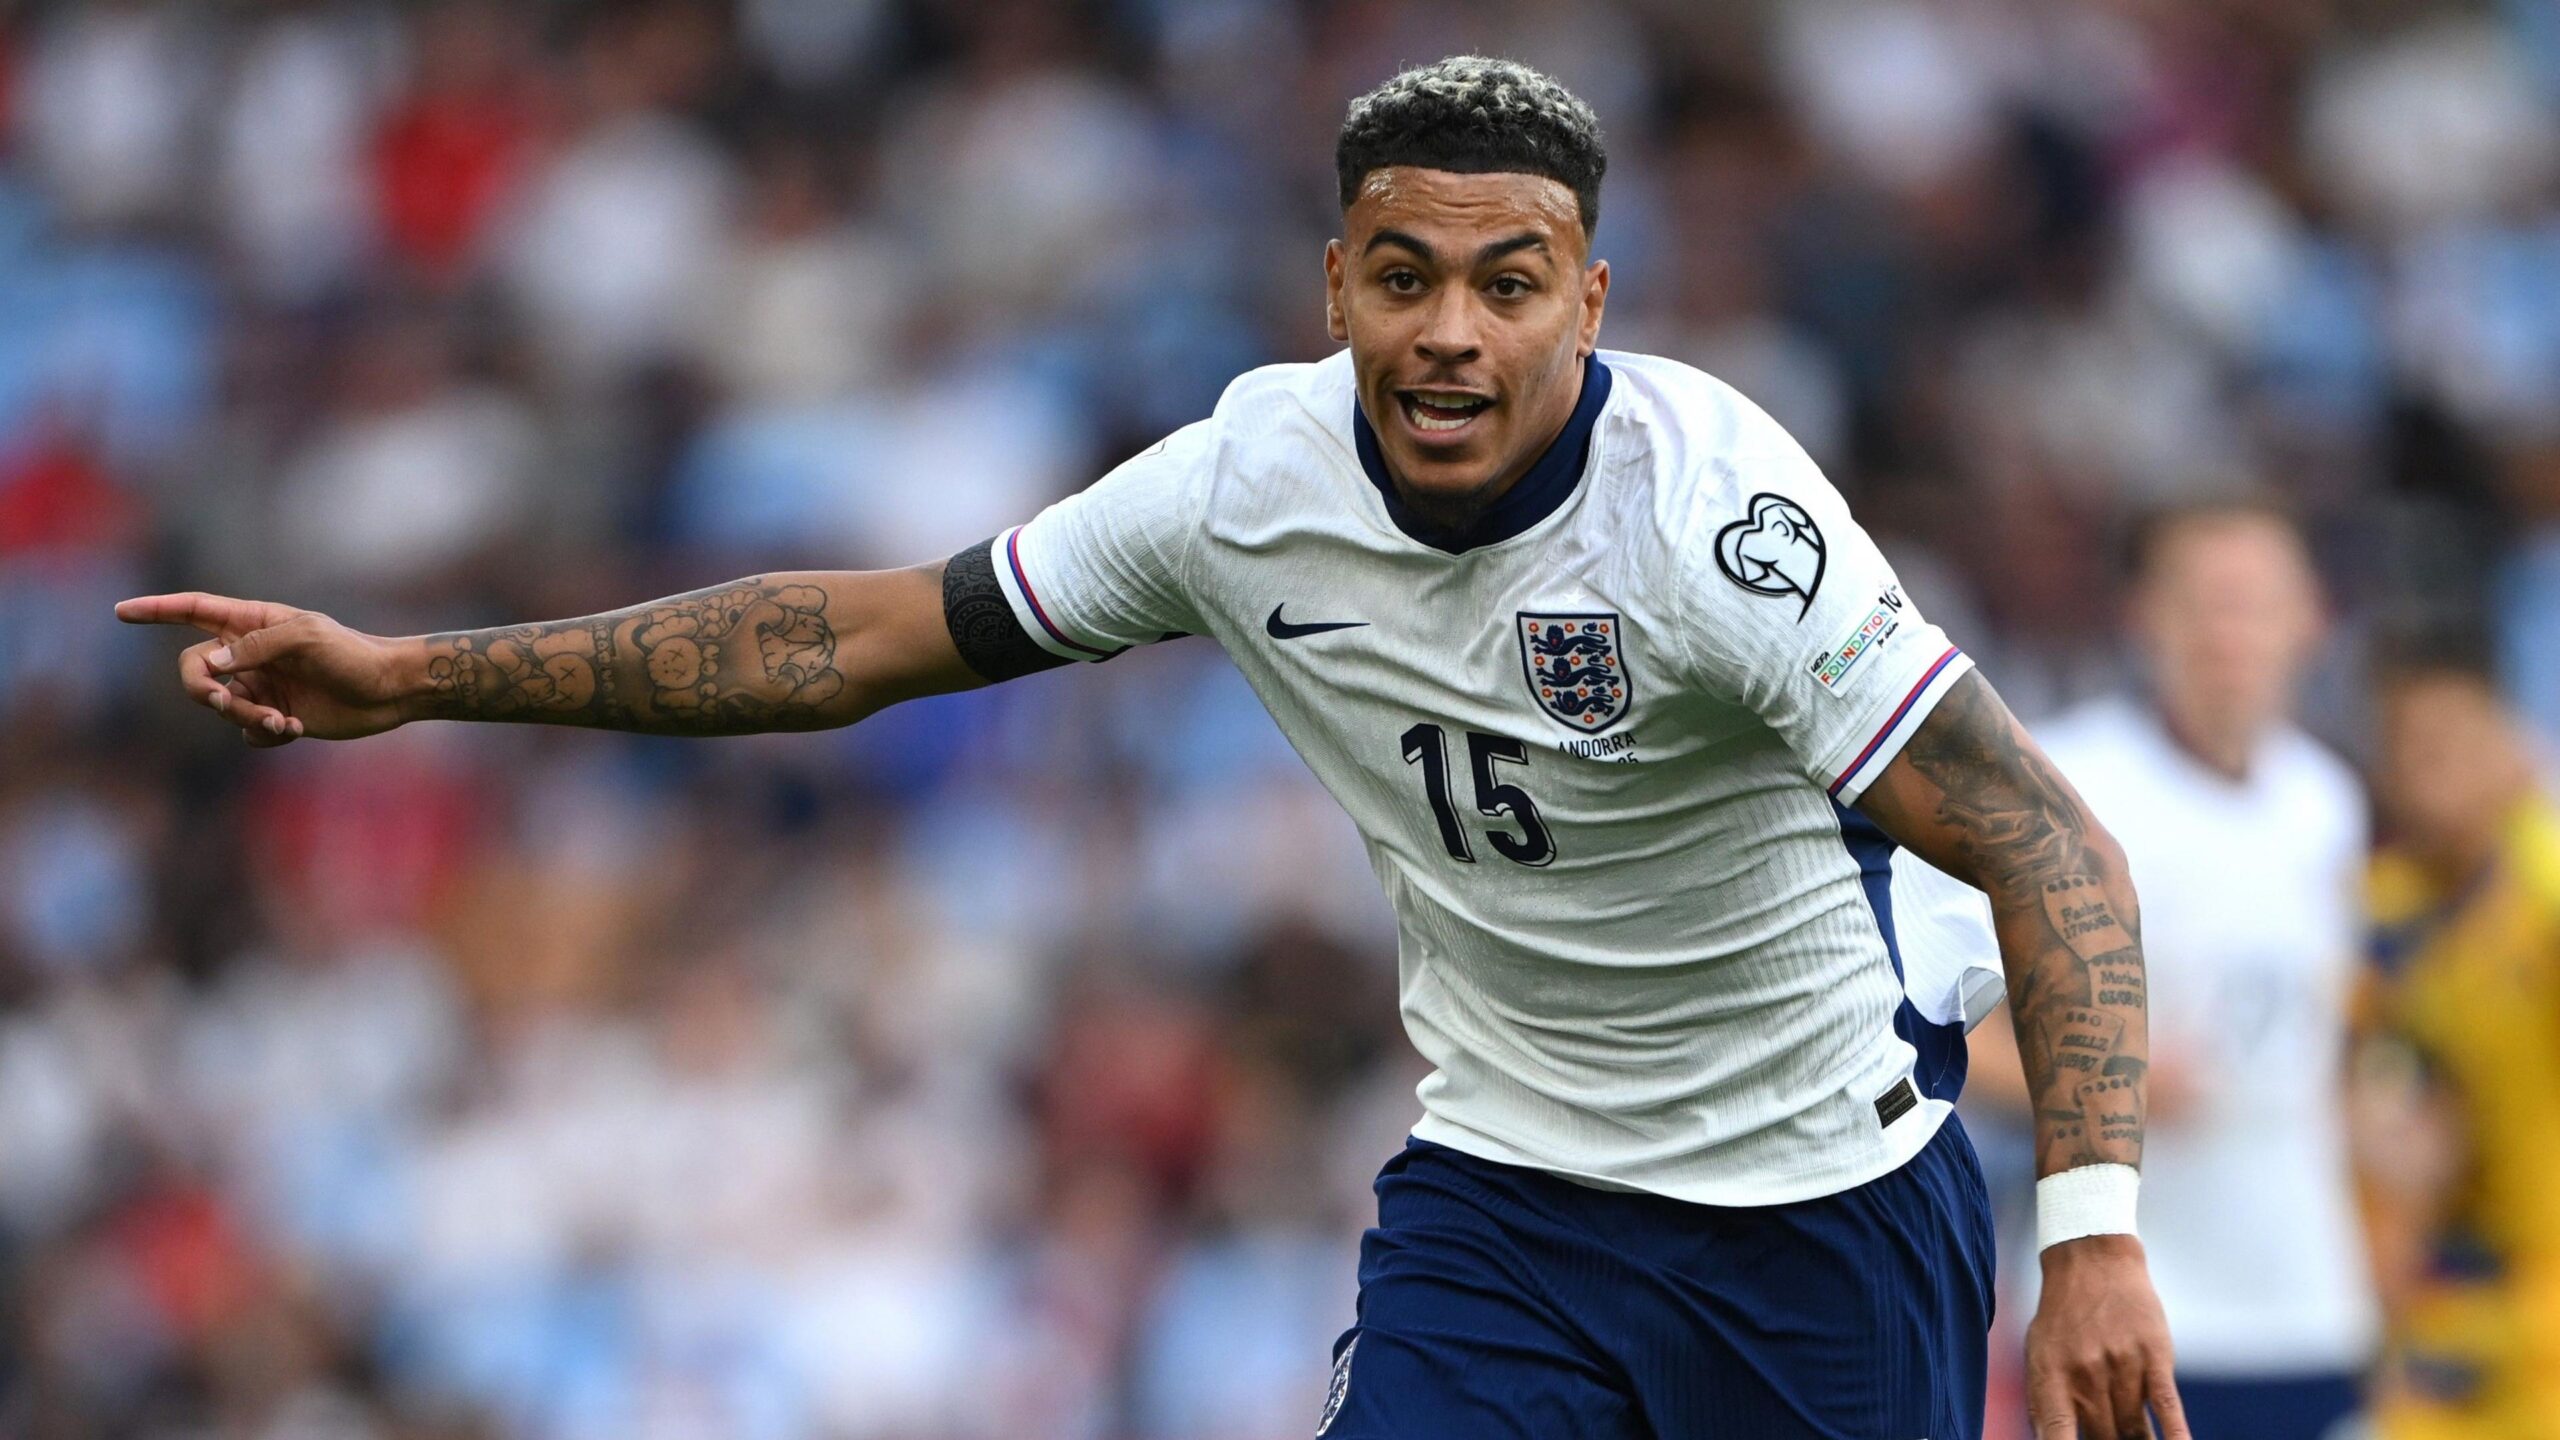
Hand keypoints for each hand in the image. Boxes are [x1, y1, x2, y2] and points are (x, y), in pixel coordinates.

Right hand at [115, 592, 409, 745]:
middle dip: (203, 690)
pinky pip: (246, 732)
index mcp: (252, 623)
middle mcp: (250, 654)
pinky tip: (295, 729)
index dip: (157, 611)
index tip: (121, 611)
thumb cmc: (352, 653)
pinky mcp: (276, 716)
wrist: (389, 690)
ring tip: (284, 720)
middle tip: (227, 703)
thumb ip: (254, 647)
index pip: (193, 611)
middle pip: (194, 671)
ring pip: (221, 707)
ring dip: (246, 716)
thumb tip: (210, 665)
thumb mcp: (304, 637)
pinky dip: (264, 733)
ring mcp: (261, 686)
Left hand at [2027, 1235, 2187, 1438]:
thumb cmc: (2063, 1316)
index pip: (2057, 1436)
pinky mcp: (2155, 1358)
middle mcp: (2086, 1376)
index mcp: (2051, 1377)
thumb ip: (2046, 1402)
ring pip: (2135, 1430)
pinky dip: (2175, 1436)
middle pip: (2103, 1438)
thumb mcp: (2040, 1354)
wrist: (2092, 1261)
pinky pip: (2167, 1407)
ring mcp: (2122, 1367)